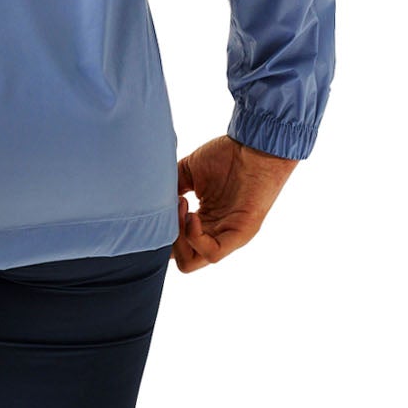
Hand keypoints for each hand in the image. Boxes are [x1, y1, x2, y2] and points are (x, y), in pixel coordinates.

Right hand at [171, 133, 298, 272]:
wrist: (253, 146)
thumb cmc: (226, 155)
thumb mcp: (189, 171)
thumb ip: (172, 187)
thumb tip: (153, 199)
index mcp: (203, 221)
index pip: (175, 244)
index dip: (161, 232)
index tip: (157, 206)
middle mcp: (214, 233)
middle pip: (181, 258)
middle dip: (167, 238)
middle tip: (170, 209)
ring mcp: (227, 236)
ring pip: (192, 261)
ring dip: (179, 237)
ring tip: (182, 205)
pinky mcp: (239, 235)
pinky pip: (212, 254)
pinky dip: (195, 238)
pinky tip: (192, 214)